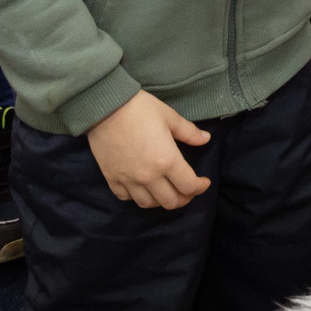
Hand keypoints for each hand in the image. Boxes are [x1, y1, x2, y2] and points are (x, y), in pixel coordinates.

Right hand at [87, 91, 212, 208]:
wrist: (105, 107)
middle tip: (187, 189)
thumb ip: (188, 132)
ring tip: (166, 190)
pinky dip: (137, 196)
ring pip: (148, 204)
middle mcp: (149, 176)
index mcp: (167, 160)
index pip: (189, 186)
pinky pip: (126, 197)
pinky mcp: (112, 178)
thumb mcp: (169, 116)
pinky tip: (142, 188)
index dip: (200, 187)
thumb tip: (205, 139)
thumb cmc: (140, 108)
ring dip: (161, 200)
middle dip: (184, 198)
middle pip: (171, 202)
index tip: (204, 182)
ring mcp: (129, 180)